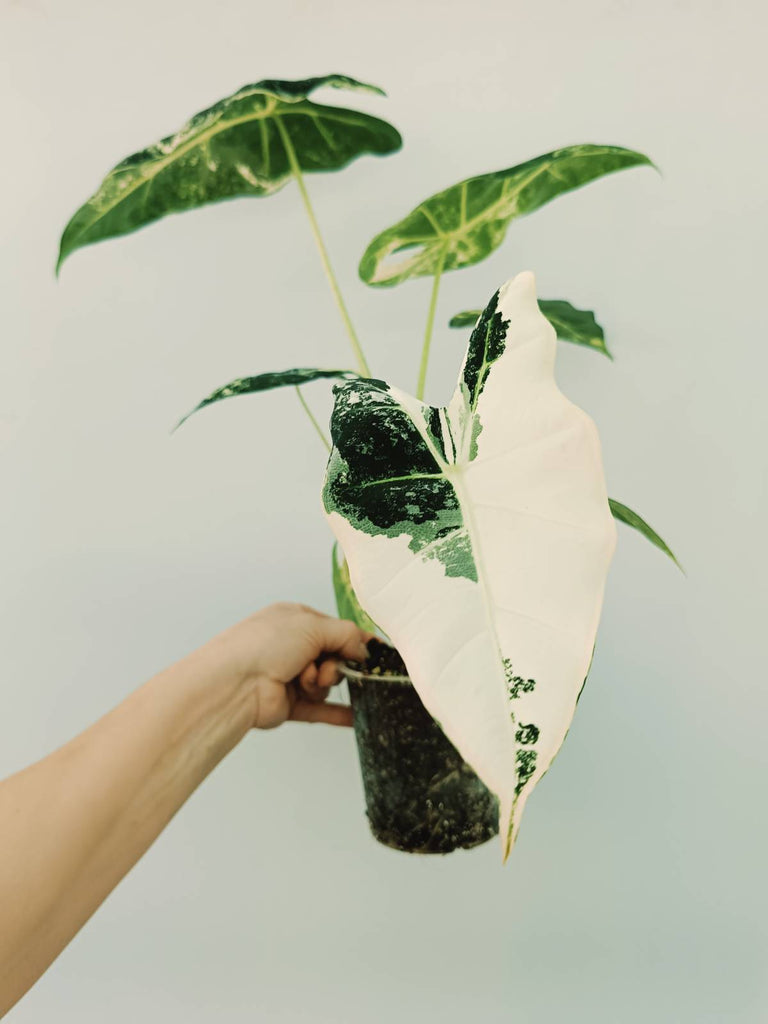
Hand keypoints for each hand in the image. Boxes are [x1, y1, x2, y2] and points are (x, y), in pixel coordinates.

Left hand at [200, 603, 371, 728]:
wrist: (235, 682)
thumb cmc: (264, 644)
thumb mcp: (312, 625)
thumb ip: (346, 634)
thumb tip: (365, 649)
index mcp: (295, 620)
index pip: (334, 629)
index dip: (354, 641)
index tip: (375, 652)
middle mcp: (292, 646)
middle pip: (333, 656)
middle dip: (335, 663)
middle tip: (326, 667)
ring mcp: (290, 676)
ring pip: (327, 682)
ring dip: (323, 682)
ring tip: (308, 682)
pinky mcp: (289, 704)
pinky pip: (320, 709)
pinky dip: (338, 713)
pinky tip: (357, 718)